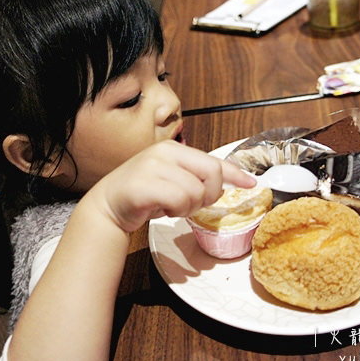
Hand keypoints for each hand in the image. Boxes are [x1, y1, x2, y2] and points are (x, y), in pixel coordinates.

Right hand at [89, 140, 255, 231]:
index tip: (251, 183)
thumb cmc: (143, 194)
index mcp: (173, 149)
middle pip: (211, 175)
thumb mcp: (171, 180)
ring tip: (172, 207)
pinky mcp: (144, 185)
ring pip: (196, 191)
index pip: (212, 160)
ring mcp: (153, 167)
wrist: (108, 205)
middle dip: (209, 195)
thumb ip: (194, 177)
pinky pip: (179, 200)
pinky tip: (164, 210)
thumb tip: (223, 185)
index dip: (235, 173)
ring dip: (189, 207)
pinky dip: (176, 211)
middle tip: (193, 204)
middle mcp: (164, 153)